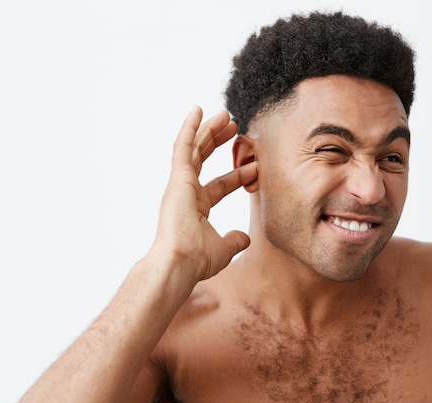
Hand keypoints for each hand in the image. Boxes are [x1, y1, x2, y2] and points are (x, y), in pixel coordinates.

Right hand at [149, 106, 256, 283]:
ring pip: (195, 148)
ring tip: (225, 114)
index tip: (255, 166)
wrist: (181, 263)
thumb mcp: (223, 248)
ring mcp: (180, 183)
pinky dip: (189, 127)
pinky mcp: (177, 177)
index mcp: (197, 207)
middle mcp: (187, 193)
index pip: (220, 185)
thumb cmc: (197, 260)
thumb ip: (234, 240)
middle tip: (234, 126)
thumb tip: (245, 238)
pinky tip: (197, 110)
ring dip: (209, 130)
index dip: (238, 175)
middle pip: (204, 160)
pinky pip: (183, 146)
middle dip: (219, 142)